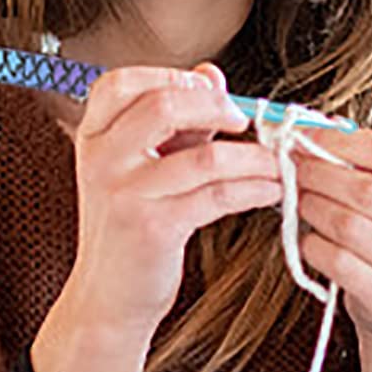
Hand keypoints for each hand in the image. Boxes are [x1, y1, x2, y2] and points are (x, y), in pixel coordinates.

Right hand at [33, 63, 283, 371]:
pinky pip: (217, 196)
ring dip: (253, 157)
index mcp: (94, 135)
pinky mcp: (154, 228)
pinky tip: (272, 191)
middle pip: (163, 106)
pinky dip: (254, 189)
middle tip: (247, 121)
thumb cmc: (130, 226)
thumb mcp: (142, 166)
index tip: (209, 92)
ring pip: (204, 157)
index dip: (172, 78)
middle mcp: (101, 158)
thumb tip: (210, 73)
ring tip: (277, 163)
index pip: (122, 82)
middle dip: (218, 107)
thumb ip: (175, 121)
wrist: (107, 298)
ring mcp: (124, 194)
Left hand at [292, 127, 371, 371]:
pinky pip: (337, 263)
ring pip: (348, 226)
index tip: (307, 136)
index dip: (341, 142)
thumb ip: (366, 157)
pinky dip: (314, 244)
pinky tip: (312, 236)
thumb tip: (313, 127)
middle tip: (293, 166)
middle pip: (368, 190)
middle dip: (320, 173)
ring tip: (301, 198)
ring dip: (313, 206)